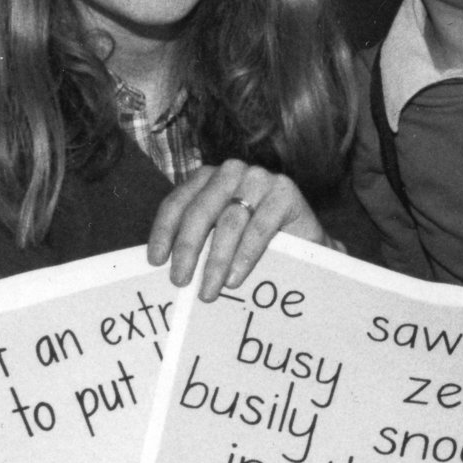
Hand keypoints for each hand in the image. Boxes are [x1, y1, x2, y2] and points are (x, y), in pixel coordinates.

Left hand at [148, 161, 328, 300]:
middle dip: (187, 249)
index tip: (156, 261)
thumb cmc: (256, 245)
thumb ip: (198, 242)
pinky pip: (260, 226)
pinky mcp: (285, 192)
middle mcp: (231, 172)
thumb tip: (166, 269)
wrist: (306, 247)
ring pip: (229, 221)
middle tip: (179, 281)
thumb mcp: (220, 239)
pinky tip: (236, 278)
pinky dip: (245, 255)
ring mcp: (260, 178)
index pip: (177, 202)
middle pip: (200, 211)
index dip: (164, 232)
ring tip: (209, 290)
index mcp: (208, 178)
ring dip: (217, 260)